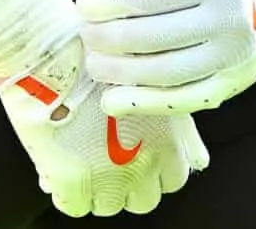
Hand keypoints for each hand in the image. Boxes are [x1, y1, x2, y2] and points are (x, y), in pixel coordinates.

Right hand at [0, 0, 206, 217]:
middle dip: (128, 183)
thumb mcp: (156, 86)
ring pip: (108, 205)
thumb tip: (198, 161)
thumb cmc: (103, 56)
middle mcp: (146, 161)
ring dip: (96, 188)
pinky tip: (58, 167)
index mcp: (170, 138)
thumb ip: (179, 127)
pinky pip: (73, 206)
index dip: (155, 168)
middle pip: (144, 198)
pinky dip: (65, 191)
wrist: (57, 49)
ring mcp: (110, 175)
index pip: (174, 179)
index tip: (137, 156)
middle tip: (108, 160)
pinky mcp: (74, 181)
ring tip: (79, 158)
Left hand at [78, 0, 255, 117]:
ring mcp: (233, 58)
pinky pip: (184, 100)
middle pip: (148, 38)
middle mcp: (229, 22)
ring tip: (94, 64)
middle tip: (84, 35)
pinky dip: (144, 103)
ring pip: (161, 74)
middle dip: (104, 38)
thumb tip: (112, 4)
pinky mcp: (234, 85)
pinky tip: (113, 100)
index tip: (83, 3)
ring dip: (117, 72)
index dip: (105, 4)